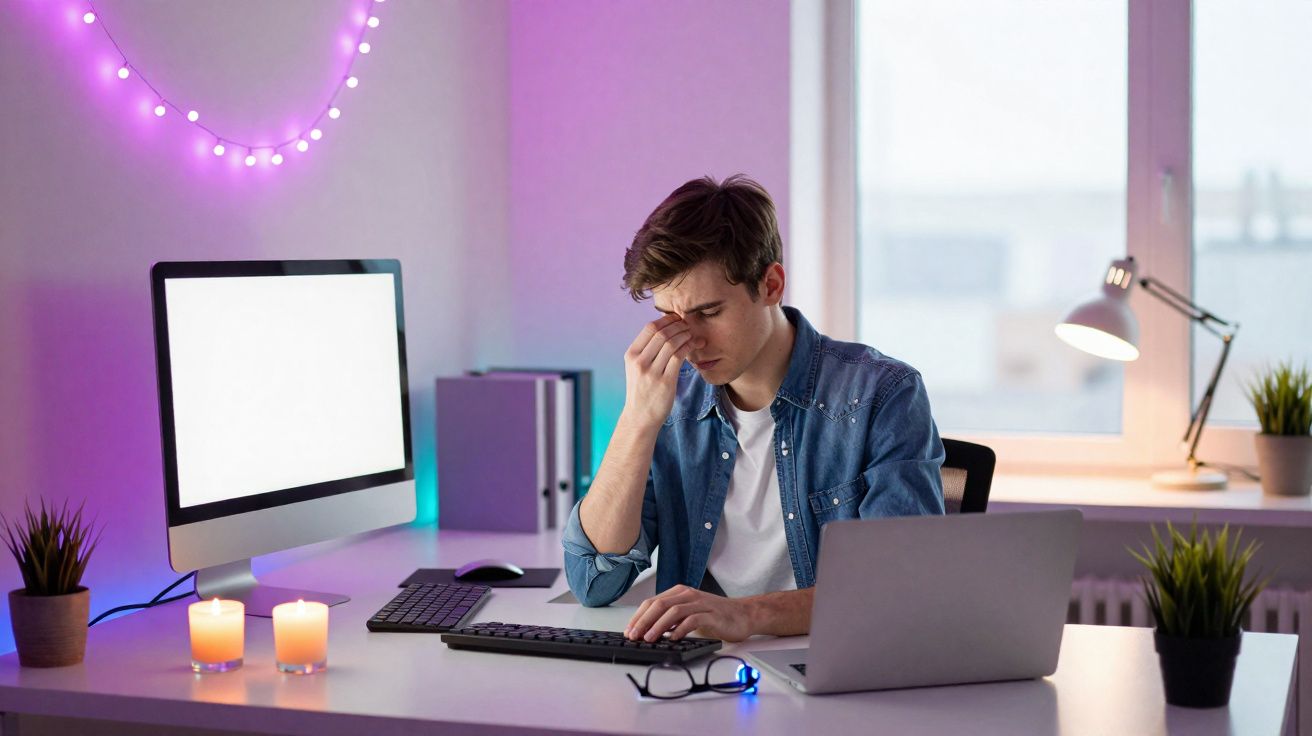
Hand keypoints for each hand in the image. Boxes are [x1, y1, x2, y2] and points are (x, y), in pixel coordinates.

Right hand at [621, 315, 701, 426]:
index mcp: (631, 355)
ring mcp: (651, 372)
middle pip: (662, 333)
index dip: (666, 320)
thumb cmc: (641, 391)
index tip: (677, 318)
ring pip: (671, 343)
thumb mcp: (636, 368)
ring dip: (685, 335)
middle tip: (688, 324)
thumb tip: (664, 329)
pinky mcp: (665, 382)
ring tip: (692, 334)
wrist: (640, 417)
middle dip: (678, 325)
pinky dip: (688, 347)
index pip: (649, 328)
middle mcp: (639, 362)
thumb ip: (646, 350)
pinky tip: (693, 345)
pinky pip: (679, 357)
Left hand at [625, 585, 754, 642]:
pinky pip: (692, 620)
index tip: (629, 630)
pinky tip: (673, 639)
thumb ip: (671, 619)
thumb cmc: (715, 616)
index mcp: (679, 592)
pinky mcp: (711, 614)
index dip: (638, 616)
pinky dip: (680, 630)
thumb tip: (649, 631)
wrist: (743, 615)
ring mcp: (700, 603)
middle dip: (643, 621)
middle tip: (633, 635)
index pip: (652, 602)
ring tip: (648, 638)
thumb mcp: (688, 614)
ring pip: (673, 611)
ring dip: (658, 626)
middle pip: (659, 605)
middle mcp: (687, 595)